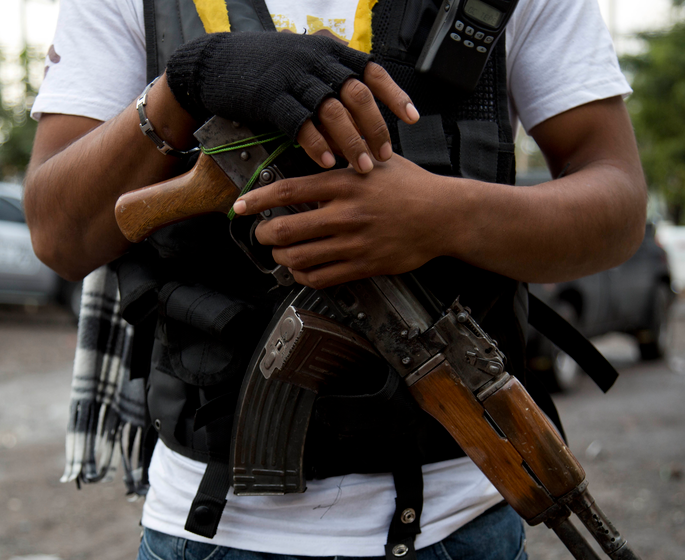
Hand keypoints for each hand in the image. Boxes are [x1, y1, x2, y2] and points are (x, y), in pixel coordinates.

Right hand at [165, 33, 417, 172]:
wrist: (219, 62)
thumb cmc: (265, 68)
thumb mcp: (304, 61)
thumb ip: (332, 78)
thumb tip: (361, 109)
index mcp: (330, 51)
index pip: (372, 71)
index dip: (394, 96)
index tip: (412, 118)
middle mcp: (317, 61)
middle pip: (358, 96)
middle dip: (374, 128)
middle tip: (383, 156)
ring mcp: (295, 78)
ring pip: (334, 111)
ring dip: (351, 142)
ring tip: (360, 167)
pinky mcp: (273, 98)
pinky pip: (302, 124)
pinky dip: (317, 145)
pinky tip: (327, 163)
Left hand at [233, 155, 452, 288]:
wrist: (444, 215)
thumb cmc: (411, 186)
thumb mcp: (374, 161)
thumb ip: (343, 161)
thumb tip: (311, 157)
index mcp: (344, 184)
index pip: (288, 191)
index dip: (257, 200)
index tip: (241, 206)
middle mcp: (345, 214)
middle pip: (284, 230)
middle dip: (263, 234)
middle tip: (261, 233)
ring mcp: (353, 243)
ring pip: (298, 257)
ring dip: (280, 257)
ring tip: (279, 252)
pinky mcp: (363, 265)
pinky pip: (320, 277)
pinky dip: (302, 275)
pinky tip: (301, 269)